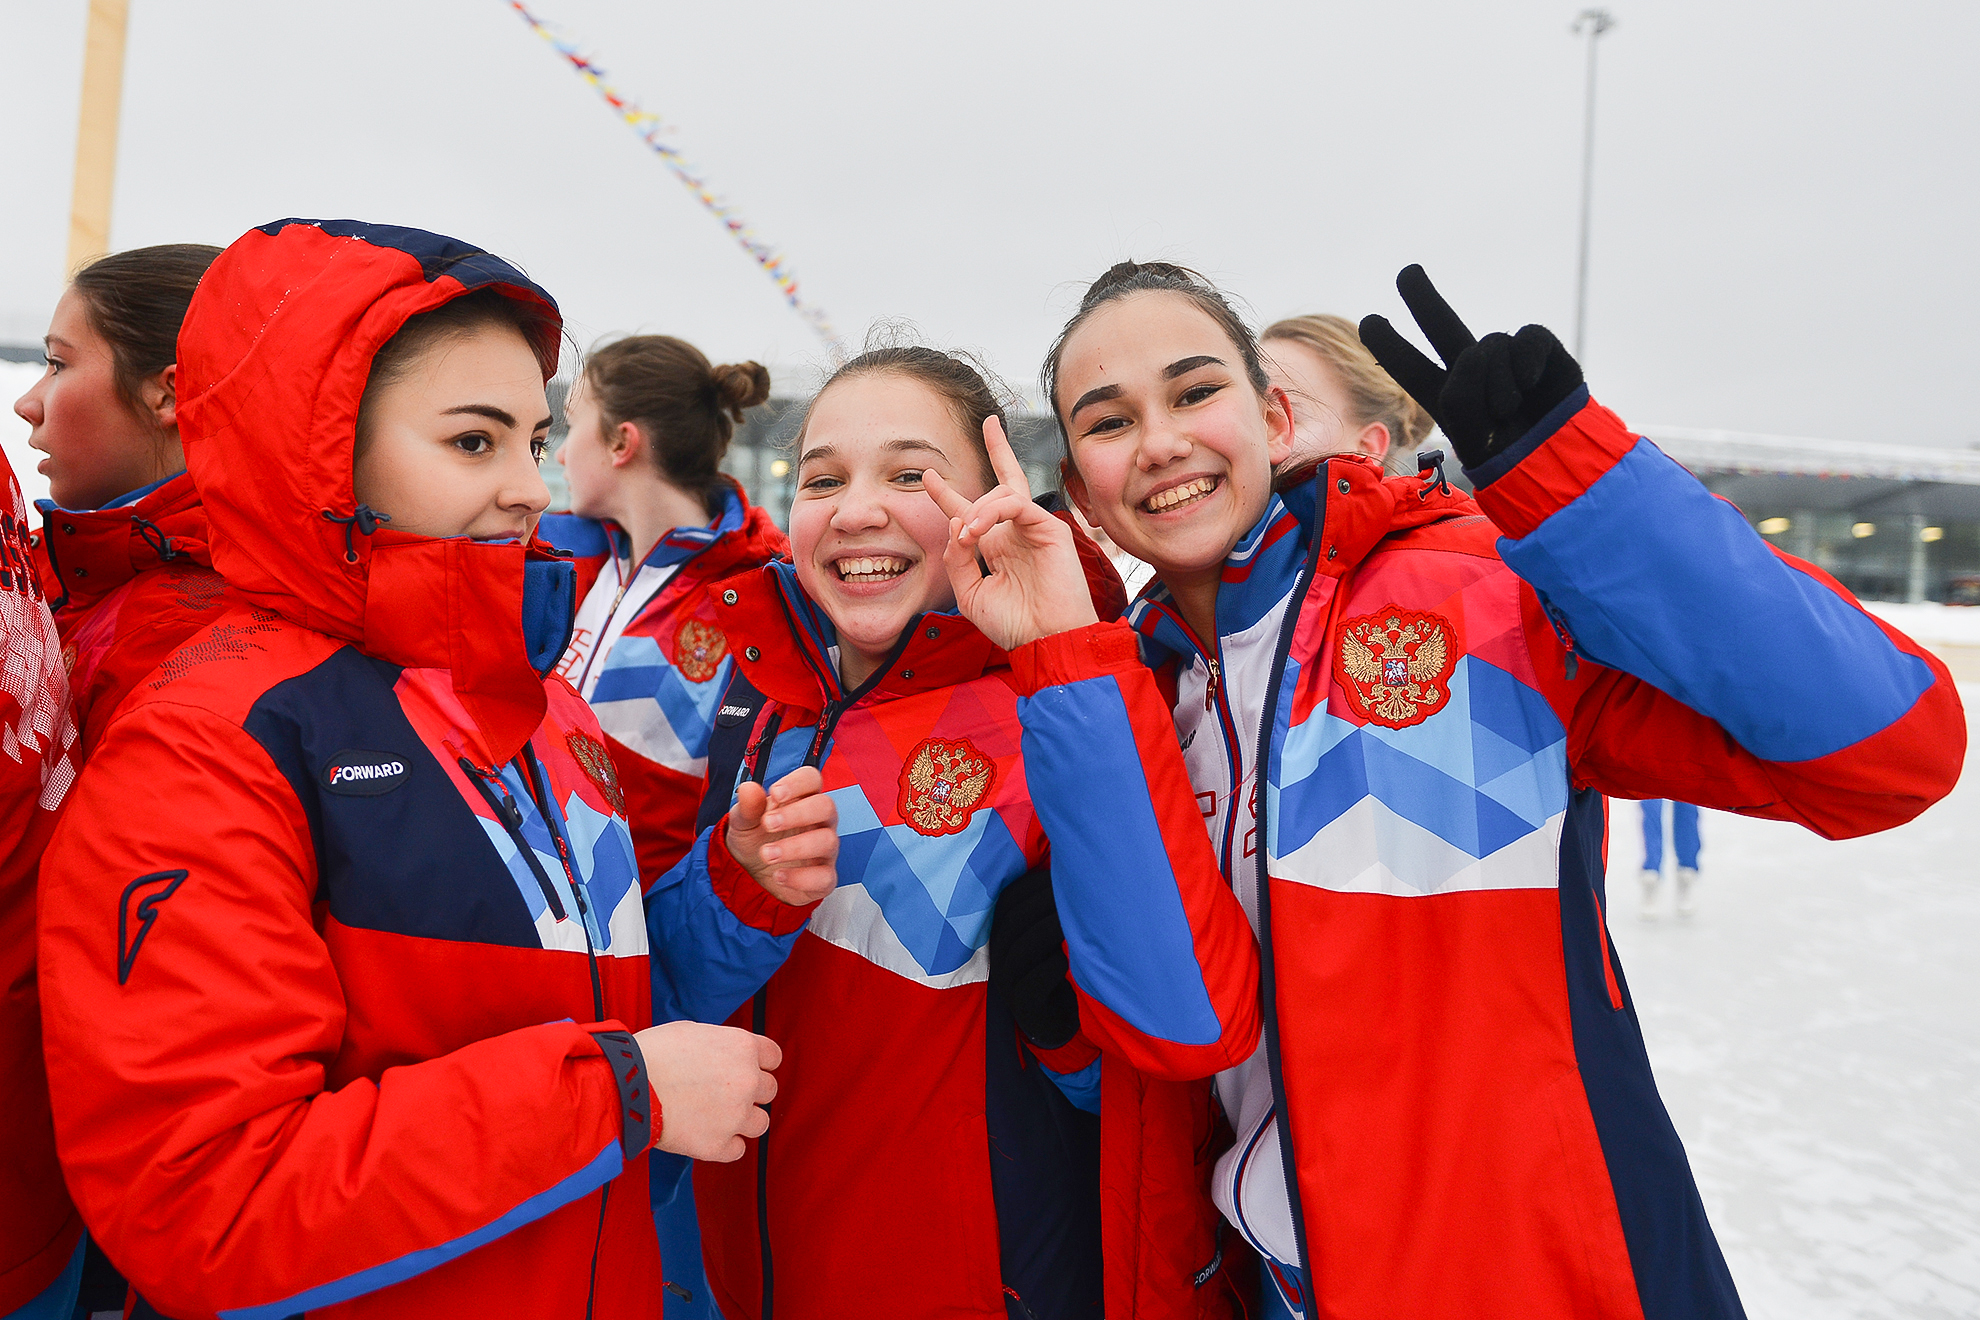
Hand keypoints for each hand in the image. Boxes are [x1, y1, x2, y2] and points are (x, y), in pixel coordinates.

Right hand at [633, 1020, 780, 1161]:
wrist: (626, 1086)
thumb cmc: (652, 1054)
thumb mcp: (694, 1031)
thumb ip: (722, 1044)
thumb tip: (727, 1054)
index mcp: (743, 1047)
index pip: (774, 1057)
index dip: (759, 1064)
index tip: (746, 1069)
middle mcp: (747, 1081)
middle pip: (769, 1091)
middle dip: (750, 1092)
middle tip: (723, 1094)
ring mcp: (736, 1115)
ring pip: (760, 1124)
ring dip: (743, 1121)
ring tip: (716, 1117)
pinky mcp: (718, 1145)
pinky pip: (737, 1150)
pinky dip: (724, 1145)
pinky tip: (705, 1135)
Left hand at [725, 766, 837, 904]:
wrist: (751, 875)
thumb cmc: (755, 839)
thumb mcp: (743, 822)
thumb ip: (747, 806)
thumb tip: (748, 788)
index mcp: (802, 799)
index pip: (812, 779)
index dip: (798, 783)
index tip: (775, 794)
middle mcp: (819, 822)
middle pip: (826, 807)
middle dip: (797, 814)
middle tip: (768, 824)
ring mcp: (825, 850)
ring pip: (827, 841)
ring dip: (795, 847)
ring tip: (766, 854)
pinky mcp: (824, 878)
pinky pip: (825, 877)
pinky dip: (801, 877)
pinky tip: (778, 875)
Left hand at [923, 417, 1099, 650]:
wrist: (1046, 642)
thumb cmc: (1013, 625)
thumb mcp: (970, 593)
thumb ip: (958, 559)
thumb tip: (956, 521)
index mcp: (998, 548)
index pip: (972, 512)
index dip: (949, 495)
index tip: (928, 477)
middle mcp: (1016, 533)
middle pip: (1006, 481)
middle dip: (996, 450)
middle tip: (980, 432)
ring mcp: (1035, 529)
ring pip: (1004, 493)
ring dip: (977, 508)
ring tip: (967, 535)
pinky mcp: (1050, 529)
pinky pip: (1017, 504)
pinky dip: (993, 512)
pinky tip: (977, 531)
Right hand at [989, 863, 1079, 1049]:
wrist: (1057, 1023)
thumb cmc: (1057, 970)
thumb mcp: (1050, 936)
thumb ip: (1051, 907)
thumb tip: (1073, 863)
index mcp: (1002, 934)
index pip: (1008, 901)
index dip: (1033, 884)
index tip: (1064, 871)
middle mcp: (998, 957)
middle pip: (1012, 922)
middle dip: (1044, 901)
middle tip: (1078, 889)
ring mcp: (1008, 985)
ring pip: (1020, 951)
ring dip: (1049, 930)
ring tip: (1076, 918)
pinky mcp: (1024, 1009)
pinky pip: (1031, 986)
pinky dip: (1051, 968)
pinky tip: (1068, 958)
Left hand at [1357, 264, 1584, 468]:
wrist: (1556, 465)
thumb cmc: (1508, 457)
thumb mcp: (1469, 432)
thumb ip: (1462, 388)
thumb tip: (1479, 350)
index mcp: (1447, 398)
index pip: (1412, 367)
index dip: (1391, 345)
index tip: (1368, 322)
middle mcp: (1475, 374)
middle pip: (1443, 326)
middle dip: (1424, 299)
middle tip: (1407, 273)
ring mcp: (1508, 361)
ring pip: (1489, 345)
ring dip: (1495, 380)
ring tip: (1507, 411)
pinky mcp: (1541, 353)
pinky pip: (1527, 336)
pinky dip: (1526, 358)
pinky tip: (1530, 384)